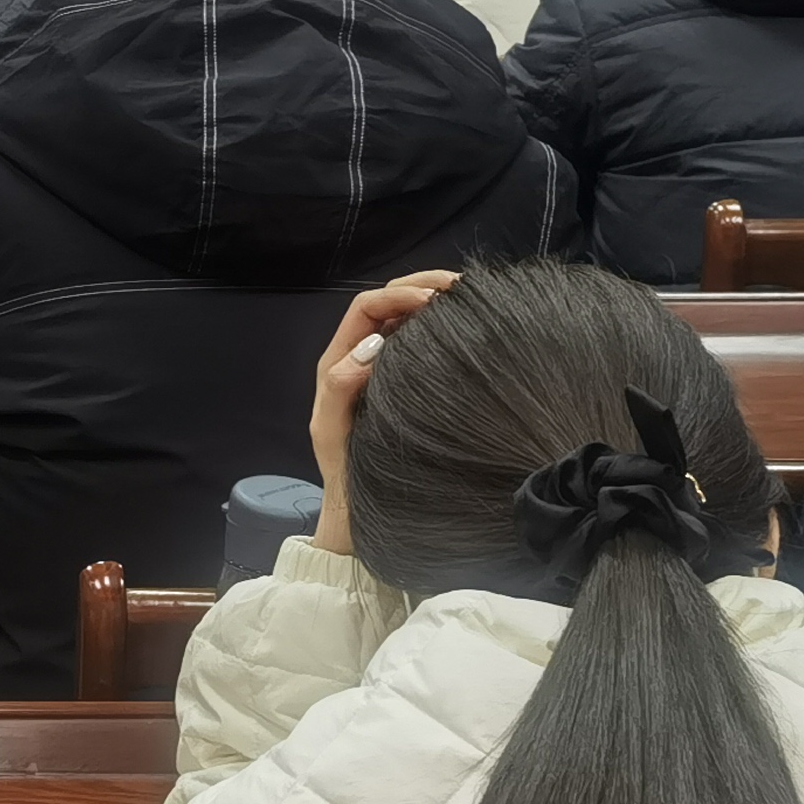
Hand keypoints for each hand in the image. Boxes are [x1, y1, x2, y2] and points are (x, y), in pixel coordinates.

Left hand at [310, 273, 456, 555]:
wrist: (359, 517)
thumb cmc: (346, 478)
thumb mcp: (333, 433)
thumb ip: (341, 390)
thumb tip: (371, 347)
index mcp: (340, 363)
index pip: (367, 309)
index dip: (398, 295)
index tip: (435, 302)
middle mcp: (361, 359)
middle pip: (389, 303)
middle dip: (421, 285)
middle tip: (462, 286)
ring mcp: (387, 371)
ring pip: (409, 320)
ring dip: (435, 301)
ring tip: (470, 297)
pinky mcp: (410, 387)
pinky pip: (423, 345)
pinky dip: (444, 329)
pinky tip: (468, 328)